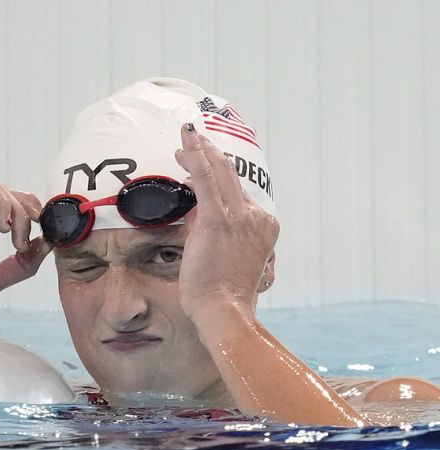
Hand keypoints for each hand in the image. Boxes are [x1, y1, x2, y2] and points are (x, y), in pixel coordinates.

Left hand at [173, 124, 278, 318]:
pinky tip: (186, 142)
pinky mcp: (219, 220)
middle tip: (191, 142)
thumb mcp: (224, 256)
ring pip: (220, 173)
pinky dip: (196, 157)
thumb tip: (196, 215)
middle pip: (231, 177)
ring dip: (200, 151)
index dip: (218, 174)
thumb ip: (215, 232)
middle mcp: (256, 217)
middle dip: (208, 156)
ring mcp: (240, 217)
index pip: (238, 192)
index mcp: (263, 226)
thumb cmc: (221, 293)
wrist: (224, 310)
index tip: (201, 164)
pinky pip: (206, 180)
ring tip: (185, 139)